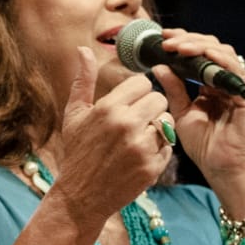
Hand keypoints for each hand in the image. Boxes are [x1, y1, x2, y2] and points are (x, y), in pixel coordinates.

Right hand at [53, 46, 172, 217]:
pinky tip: (140, 155)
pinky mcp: (153, 167)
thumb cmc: (77, 152)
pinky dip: (159, 149)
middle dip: (150, 108)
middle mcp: (126, 125)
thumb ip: (83, 80)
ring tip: (138, 138)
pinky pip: (169, 145)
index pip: (143, 83)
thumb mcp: (75, 114)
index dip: (138, 92)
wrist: (82, 196)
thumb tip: (83, 49)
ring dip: (157, 127)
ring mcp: (142, 147)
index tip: (129, 103)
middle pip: (159, 99)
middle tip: (136, 121)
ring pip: (167, 121)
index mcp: (108, 108)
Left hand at [149, 28, 244, 185]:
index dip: (183, 41)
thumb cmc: (203, 145)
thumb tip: (159, 65)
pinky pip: (236, 71)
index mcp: (212, 83)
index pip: (200, 53)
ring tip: (180, 48)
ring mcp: (240, 87)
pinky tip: (204, 55)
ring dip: (201, 47)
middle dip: (189, 40)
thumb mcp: (181, 112)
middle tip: (168, 41)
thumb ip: (173, 89)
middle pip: (213, 47)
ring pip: (225, 53)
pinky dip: (220, 60)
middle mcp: (227, 81)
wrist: (220, 169)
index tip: (162, 38)